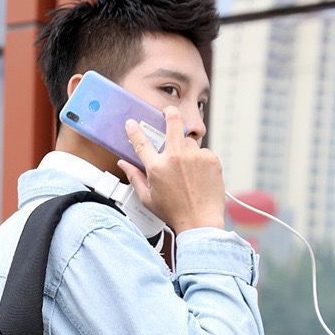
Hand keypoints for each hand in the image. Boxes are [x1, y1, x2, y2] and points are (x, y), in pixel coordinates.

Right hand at [117, 106, 225, 233]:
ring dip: (187, 151)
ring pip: (189, 143)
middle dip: (170, 113)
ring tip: (188, 171)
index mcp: (157, 167)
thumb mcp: (148, 198)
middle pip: (173, 122)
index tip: (132, 123)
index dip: (134, 130)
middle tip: (170, 112)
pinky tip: (199, 177)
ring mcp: (195, 156)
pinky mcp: (211, 159)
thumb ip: (134, 177)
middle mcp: (175, 157)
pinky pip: (203, 153)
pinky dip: (201, 161)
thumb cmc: (174, 213)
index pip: (141, 142)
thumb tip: (124, 163)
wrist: (200, 222)